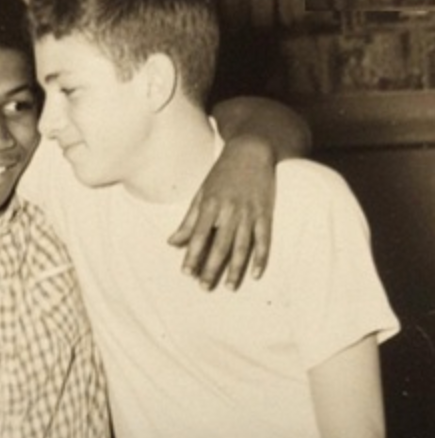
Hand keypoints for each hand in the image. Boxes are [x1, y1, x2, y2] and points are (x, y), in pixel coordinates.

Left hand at [168, 135, 274, 289]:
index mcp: (210, 205)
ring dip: (235, 269)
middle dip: (211, 268)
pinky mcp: (266, 213)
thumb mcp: (201, 192)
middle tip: (204, 287)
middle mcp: (229, 210)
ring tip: (229, 287)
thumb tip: (171, 242)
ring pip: (242, 247)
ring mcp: (249, 213)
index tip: (187, 273)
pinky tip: (255, 274)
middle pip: (220, 245)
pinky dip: (260, 257)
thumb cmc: (222, 173)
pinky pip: (264, 239)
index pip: (199, 236)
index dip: (192, 255)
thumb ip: (188, 220)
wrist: (252, 150)